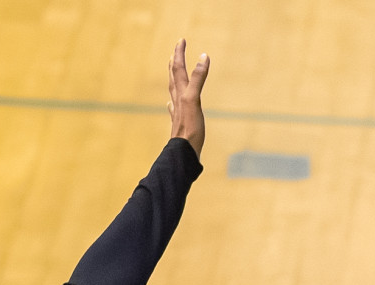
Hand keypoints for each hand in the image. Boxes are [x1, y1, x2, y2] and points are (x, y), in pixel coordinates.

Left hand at [167, 39, 209, 156]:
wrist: (183, 154)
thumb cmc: (190, 129)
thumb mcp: (194, 100)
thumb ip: (197, 78)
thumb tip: (203, 56)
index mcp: (181, 94)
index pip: (179, 69)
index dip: (180, 54)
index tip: (181, 40)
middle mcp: (178, 101)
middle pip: (174, 78)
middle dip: (175, 63)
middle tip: (176, 50)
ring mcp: (178, 112)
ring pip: (174, 91)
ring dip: (174, 78)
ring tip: (173, 71)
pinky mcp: (181, 122)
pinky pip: (175, 108)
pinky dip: (174, 100)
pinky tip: (172, 103)